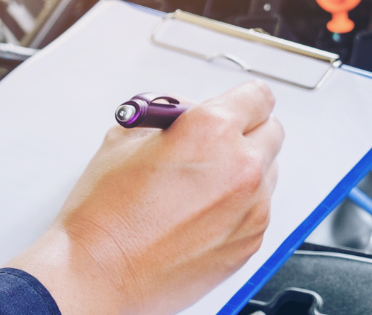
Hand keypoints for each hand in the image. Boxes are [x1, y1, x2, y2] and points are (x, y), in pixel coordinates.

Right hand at [8, 81, 283, 314]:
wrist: (100, 275)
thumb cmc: (105, 216)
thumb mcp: (125, 140)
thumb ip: (169, 117)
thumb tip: (187, 112)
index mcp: (211, 132)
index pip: (258, 96)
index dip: (245, 99)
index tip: (241, 105)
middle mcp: (241, 166)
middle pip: (271, 131)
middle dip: (246, 132)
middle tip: (216, 144)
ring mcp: (252, 206)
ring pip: (268, 172)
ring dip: (246, 170)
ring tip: (202, 185)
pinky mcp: (252, 240)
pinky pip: (259, 208)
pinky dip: (241, 205)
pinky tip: (203, 213)